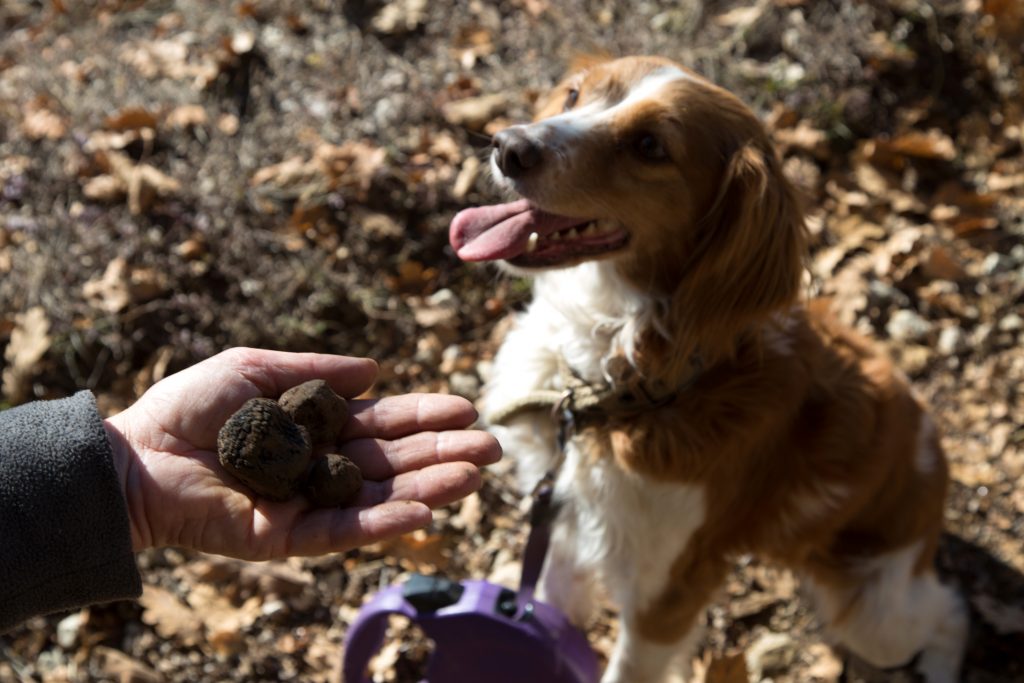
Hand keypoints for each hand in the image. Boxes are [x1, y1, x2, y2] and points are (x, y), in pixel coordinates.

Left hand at [103, 347, 499, 559]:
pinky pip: (342, 532)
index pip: (382, 424)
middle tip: (490, 446)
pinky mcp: (286, 538)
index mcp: (315, 429)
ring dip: (428, 488)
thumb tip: (376, 370)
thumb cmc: (188, 408)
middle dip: (441, 452)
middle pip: (393, 462)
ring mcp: (307, 505)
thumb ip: (316, 372)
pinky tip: (423, 511)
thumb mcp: (256, 369)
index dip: (423, 415)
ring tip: (474, 475)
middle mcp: (319, 468)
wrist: (134, 456)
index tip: (465, 407)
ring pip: (379, 498)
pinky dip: (383, 523)